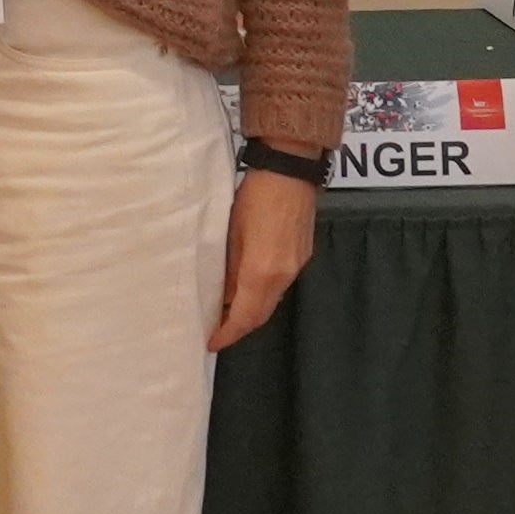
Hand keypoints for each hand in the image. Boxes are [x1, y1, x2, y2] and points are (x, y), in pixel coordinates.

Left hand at [210, 167, 318, 349]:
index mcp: (262, 272)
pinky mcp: (303, 256)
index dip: (227, 334)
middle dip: (239, 327)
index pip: (244, 317)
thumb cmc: (254, 196)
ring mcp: (297, 266)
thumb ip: (228, 269)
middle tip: (217, 331)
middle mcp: (284, 276)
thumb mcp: (231, 232)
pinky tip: (248, 288)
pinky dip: (263, 294)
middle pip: (261, 314)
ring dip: (251, 311)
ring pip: (272, 301)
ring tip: (228, 311)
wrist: (290, 171)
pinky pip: (281, 285)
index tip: (211, 343)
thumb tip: (224, 295)